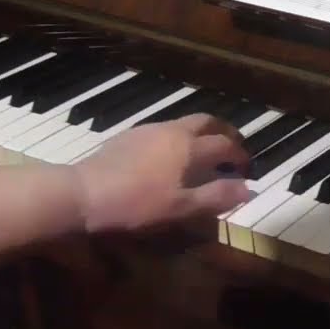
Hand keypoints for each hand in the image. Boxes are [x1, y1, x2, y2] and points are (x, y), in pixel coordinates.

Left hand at [73, 113, 250, 232]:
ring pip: (184, 123)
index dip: (240, 156)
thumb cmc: (136, 204)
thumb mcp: (181, 207)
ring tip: (203, 153)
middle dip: (225, 132)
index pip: (226, 144)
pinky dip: (179, 138)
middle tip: (232, 147)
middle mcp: (173, 130)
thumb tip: (247, 189)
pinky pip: (164, 130)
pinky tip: (170, 157)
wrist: (82, 194)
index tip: (246, 169)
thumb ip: (216, 196)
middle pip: (207, 121)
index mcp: (189, 146)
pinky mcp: (129, 136)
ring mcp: (149, 130)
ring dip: (201, 134)